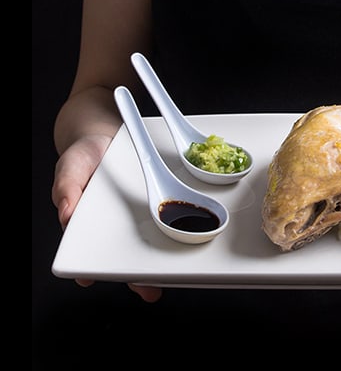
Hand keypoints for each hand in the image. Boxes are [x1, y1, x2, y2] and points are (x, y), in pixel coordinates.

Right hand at [51, 133, 162, 302]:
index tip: (92, 280)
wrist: (107, 134)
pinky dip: (179, 225)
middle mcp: (116, 225)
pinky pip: (169, 215)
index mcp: (91, 225)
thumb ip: (67, 189)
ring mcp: (138, 215)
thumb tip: (65, 214)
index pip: (93, 255)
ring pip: (152, 242)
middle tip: (148, 291)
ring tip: (173, 275)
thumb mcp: (71, 168)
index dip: (96, 271)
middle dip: (138, 278)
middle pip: (127, 257)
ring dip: (163, 259)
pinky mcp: (158, 200)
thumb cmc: (84, 156)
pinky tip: (191, 234)